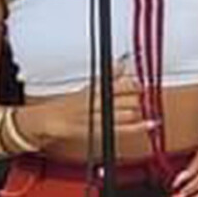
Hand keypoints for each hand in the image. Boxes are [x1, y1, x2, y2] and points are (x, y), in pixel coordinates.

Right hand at [25, 71, 153, 149]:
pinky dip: (139, 127)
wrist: (46, 121)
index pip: (120, 84)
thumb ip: (109, 76)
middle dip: (137, 97)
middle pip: (127, 99)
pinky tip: (151, 124)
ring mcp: (98, 118)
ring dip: (137, 110)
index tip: (139, 83)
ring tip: (140, 108)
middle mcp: (97, 103)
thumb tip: (123, 63)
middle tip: (140, 96)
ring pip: (127, 113)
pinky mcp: (99, 132)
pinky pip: (123, 130)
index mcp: (95, 90)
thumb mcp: (88, 86)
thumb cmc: (67, 104)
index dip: (134, 84)